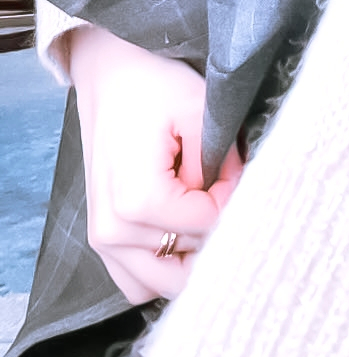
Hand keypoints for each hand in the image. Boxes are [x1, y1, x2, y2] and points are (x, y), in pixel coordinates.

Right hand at [69, 26, 243, 303]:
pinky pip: (139, 280)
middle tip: (223, 190)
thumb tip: (239, 197)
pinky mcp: (102, 242)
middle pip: (186, 266)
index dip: (231, 196)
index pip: (207, 227)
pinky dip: (166, 264)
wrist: (110, 72)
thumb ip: (223, 161)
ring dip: (192, 255)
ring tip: (203, 208)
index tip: (232, 166)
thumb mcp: (199, 108)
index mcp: (135, 201)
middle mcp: (112, 233)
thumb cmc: (153, 85)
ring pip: (163, 283)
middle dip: (214, 232)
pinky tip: (183, 228)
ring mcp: (102, 243)